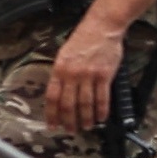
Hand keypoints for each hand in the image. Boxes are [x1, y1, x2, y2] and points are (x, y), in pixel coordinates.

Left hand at [43, 16, 120, 136]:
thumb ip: (61, 73)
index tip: (52, 125)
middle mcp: (72, 74)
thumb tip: (60, 92)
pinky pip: (102, 98)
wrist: (102, 27)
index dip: (51, 114)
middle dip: (69, 121)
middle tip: (71, 130)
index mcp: (59, 69)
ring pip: (85, 104)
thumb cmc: (83, 39)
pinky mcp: (104, 75)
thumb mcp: (64, 55)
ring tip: (87, 126)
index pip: (52, 97)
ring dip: (86, 118)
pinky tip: (101, 117)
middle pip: (68, 104)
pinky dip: (102, 110)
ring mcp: (89, 75)